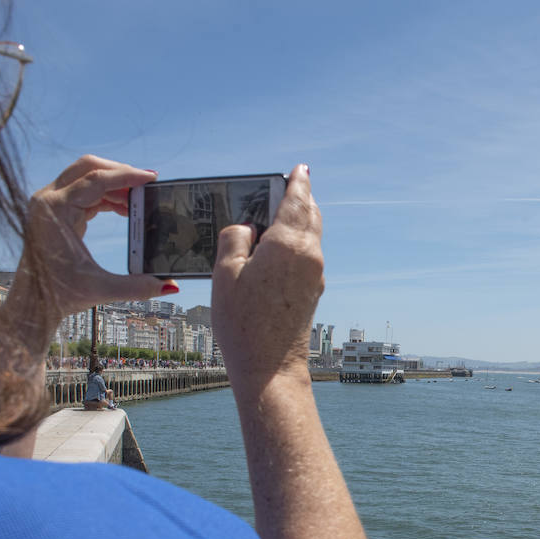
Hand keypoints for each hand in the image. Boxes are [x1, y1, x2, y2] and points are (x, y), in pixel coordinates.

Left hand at [21, 154, 172, 317]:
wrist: (32, 302)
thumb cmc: (57, 294)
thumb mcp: (101, 289)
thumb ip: (138, 287)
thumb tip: (171, 286)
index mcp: (55, 211)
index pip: (96, 180)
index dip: (127, 176)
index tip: (152, 177)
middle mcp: (48, 201)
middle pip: (89, 167)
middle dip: (120, 172)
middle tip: (148, 183)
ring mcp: (50, 204)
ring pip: (87, 177)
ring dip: (115, 184)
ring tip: (140, 201)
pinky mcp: (56, 211)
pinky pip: (85, 192)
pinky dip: (107, 196)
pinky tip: (125, 209)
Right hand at [212, 164, 321, 383]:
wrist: (269, 369)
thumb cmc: (243, 323)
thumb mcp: (225, 273)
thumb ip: (235, 238)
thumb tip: (248, 228)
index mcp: (288, 244)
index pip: (297, 200)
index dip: (297, 181)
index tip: (300, 169)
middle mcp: (309, 256)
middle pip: (310, 216)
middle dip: (301, 198)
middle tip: (290, 186)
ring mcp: (314, 276)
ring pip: (311, 236)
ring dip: (299, 221)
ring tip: (280, 215)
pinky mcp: (312, 292)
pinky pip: (307, 256)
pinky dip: (296, 243)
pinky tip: (277, 249)